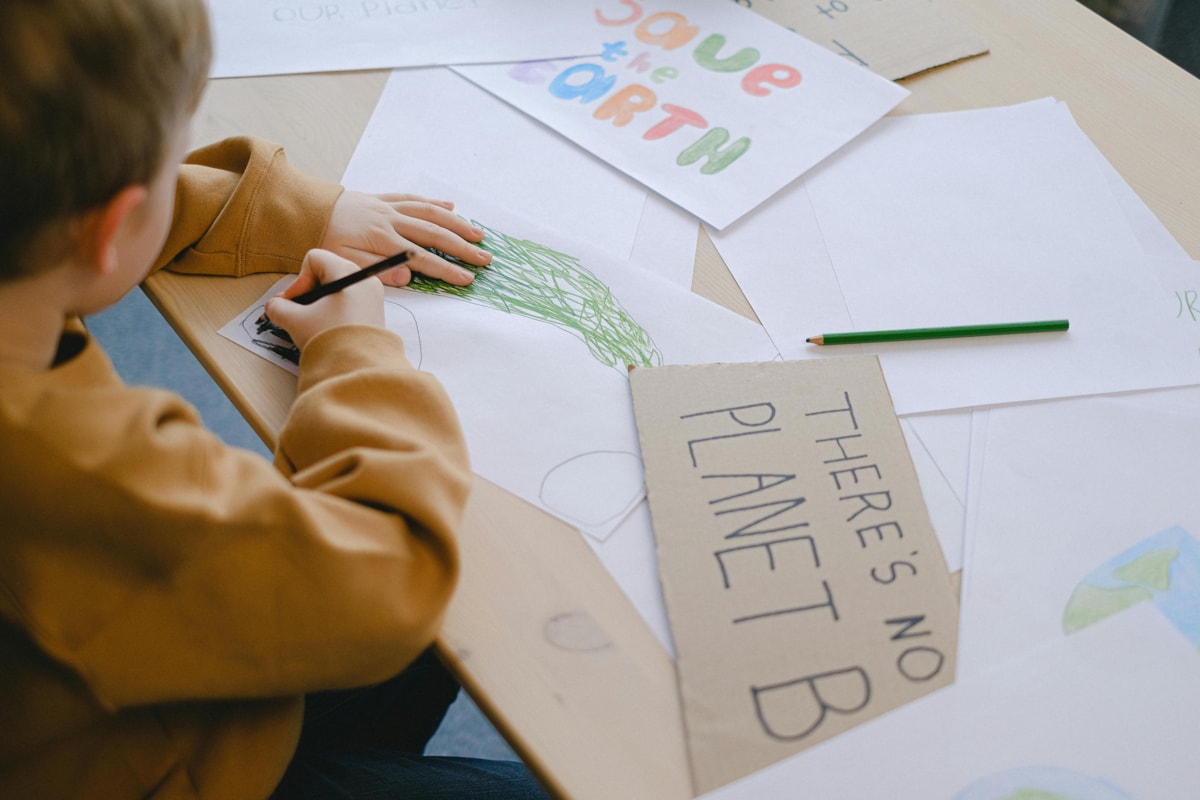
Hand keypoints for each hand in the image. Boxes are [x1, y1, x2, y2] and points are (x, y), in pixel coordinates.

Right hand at [264, 249, 384, 350]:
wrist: (359, 369)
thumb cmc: (330, 339)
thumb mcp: (295, 320)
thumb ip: (278, 307)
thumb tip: (274, 305)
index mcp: (348, 273)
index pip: (315, 259)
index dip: (299, 280)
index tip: (297, 303)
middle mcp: (365, 280)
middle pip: (327, 273)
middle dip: (309, 292)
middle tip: (300, 313)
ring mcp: (373, 297)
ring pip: (337, 290)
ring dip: (320, 304)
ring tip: (312, 325)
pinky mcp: (375, 314)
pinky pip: (349, 303)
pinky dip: (334, 312)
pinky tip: (327, 330)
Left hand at [321, 190, 491, 286]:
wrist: (303, 213)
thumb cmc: (322, 242)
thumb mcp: (344, 264)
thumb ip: (377, 272)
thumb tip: (408, 278)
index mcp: (381, 240)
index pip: (422, 258)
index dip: (447, 270)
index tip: (467, 279)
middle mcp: (390, 220)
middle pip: (434, 234)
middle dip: (462, 247)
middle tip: (484, 259)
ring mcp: (388, 207)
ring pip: (430, 212)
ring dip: (457, 222)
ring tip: (477, 233)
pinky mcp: (382, 198)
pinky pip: (413, 198)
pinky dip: (434, 202)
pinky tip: (451, 205)